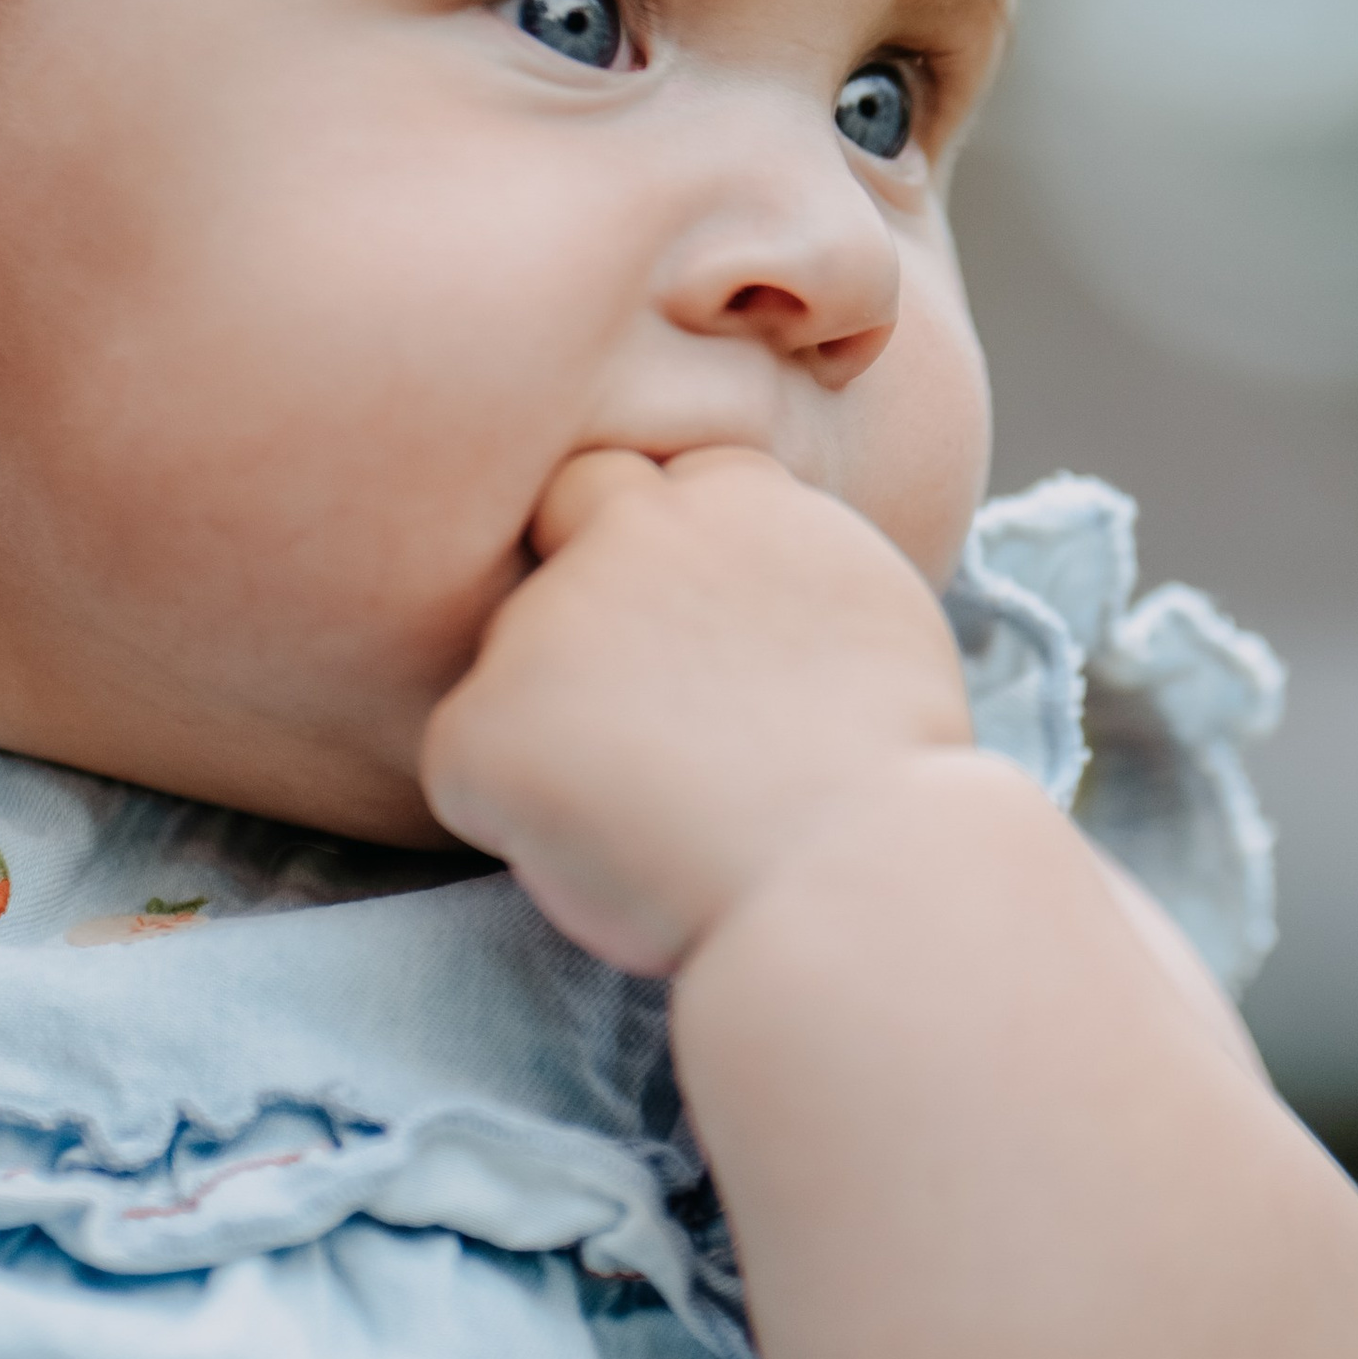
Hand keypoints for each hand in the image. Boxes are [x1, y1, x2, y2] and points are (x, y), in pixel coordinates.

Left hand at [421, 446, 972, 975]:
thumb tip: (726, 593)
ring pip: (515, 653)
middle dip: (585, 580)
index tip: (702, 637)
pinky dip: (516, 813)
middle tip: (642, 704)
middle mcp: (630, 531)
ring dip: (555, 715)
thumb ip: (778, 572)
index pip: (668, 477)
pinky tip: (605, 852)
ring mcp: (543, 622)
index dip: (674, 553)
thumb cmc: (887, 786)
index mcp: (736, 495)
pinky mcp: (480, 724)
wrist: (856, 881)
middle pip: (571, 513)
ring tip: (653, 806)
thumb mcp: (869, 622)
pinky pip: (470, 765)